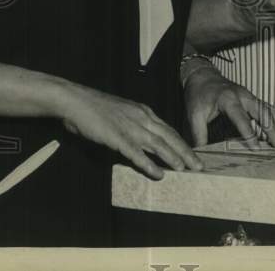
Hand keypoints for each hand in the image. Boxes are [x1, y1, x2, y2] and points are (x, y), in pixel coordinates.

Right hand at [55, 81, 202, 179]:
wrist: (75, 100)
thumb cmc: (95, 108)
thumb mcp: (122, 114)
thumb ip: (133, 125)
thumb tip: (141, 142)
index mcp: (143, 112)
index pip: (168, 129)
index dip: (182, 143)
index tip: (193, 154)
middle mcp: (142, 118)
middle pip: (169, 137)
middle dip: (186, 152)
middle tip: (199, 166)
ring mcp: (130, 127)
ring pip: (158, 145)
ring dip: (173, 158)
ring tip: (186, 170)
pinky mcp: (117, 137)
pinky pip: (136, 153)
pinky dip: (149, 164)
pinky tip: (158, 174)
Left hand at [183, 63, 274, 149]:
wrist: (202, 75)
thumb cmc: (198, 93)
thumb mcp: (194, 114)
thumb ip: (199, 134)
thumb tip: (201, 154)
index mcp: (228, 99)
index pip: (242, 119)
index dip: (250, 135)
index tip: (257, 149)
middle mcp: (243, 96)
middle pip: (263, 113)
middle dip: (274, 131)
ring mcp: (249, 96)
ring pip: (269, 110)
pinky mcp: (251, 98)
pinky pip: (267, 109)